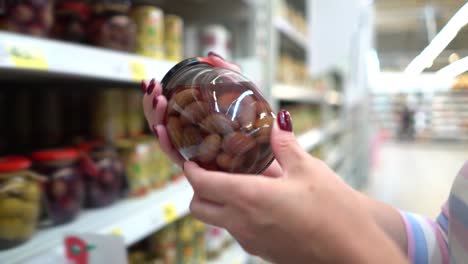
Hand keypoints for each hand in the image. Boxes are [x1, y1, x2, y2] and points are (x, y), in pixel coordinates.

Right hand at [142, 52, 282, 176]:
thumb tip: (211, 56)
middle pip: (164, 124)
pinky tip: (161, 129)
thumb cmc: (262, 133)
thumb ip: (229, 75)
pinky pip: (179, 158)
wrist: (276, 167)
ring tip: (157, 100)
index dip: (156, 99)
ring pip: (168, 139)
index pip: (171, 112)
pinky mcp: (201, 172)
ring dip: (157, 119)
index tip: (151, 83)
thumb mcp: (245, 98)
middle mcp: (194, 143)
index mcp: (199, 128)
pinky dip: (168, 143)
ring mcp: (195, 157)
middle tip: (152, 88)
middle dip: (153, 105)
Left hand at [184, 110, 406, 262]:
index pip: (201, 184)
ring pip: (216, 220)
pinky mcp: (262, 251)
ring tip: (239, 181)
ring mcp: (250, 241)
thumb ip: (285, 145)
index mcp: (249, 198)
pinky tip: (260, 200)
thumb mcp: (309, 170)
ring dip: (217, 201)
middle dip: (198, 188)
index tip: (193, 158)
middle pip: (198, 207)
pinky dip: (236, 214)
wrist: (354, 253)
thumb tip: (277, 123)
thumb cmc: (335, 212)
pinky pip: (236, 230)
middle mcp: (242, 223)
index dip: (191, 169)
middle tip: (214, 169)